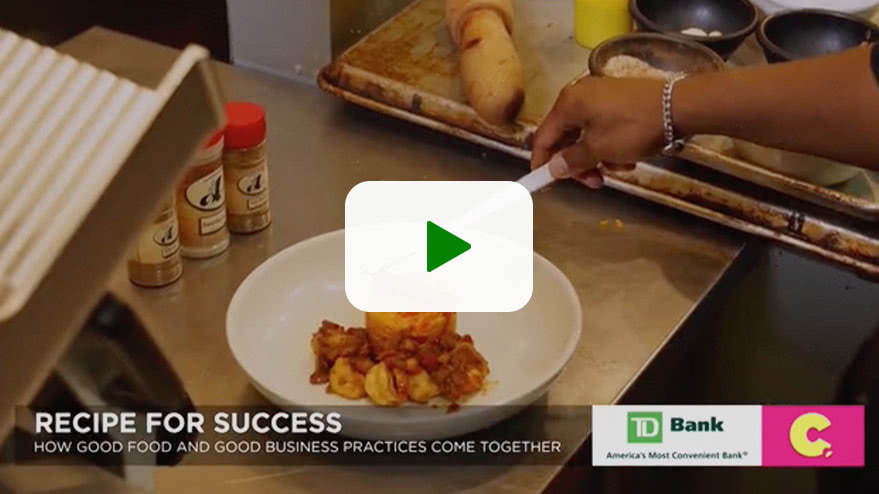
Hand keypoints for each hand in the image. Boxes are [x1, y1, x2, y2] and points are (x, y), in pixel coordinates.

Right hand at [531, 76, 666, 187]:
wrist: (678, 106)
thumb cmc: (633, 128)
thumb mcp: (600, 149)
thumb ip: (572, 160)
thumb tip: (552, 169)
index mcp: (568, 103)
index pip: (543, 137)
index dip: (541, 162)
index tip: (543, 183)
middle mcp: (579, 95)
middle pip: (565, 137)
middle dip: (577, 164)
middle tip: (592, 183)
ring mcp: (599, 96)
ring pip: (585, 135)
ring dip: (596, 158)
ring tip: (617, 171)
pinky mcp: (616, 100)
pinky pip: (601, 127)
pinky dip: (608, 145)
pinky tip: (627, 157)